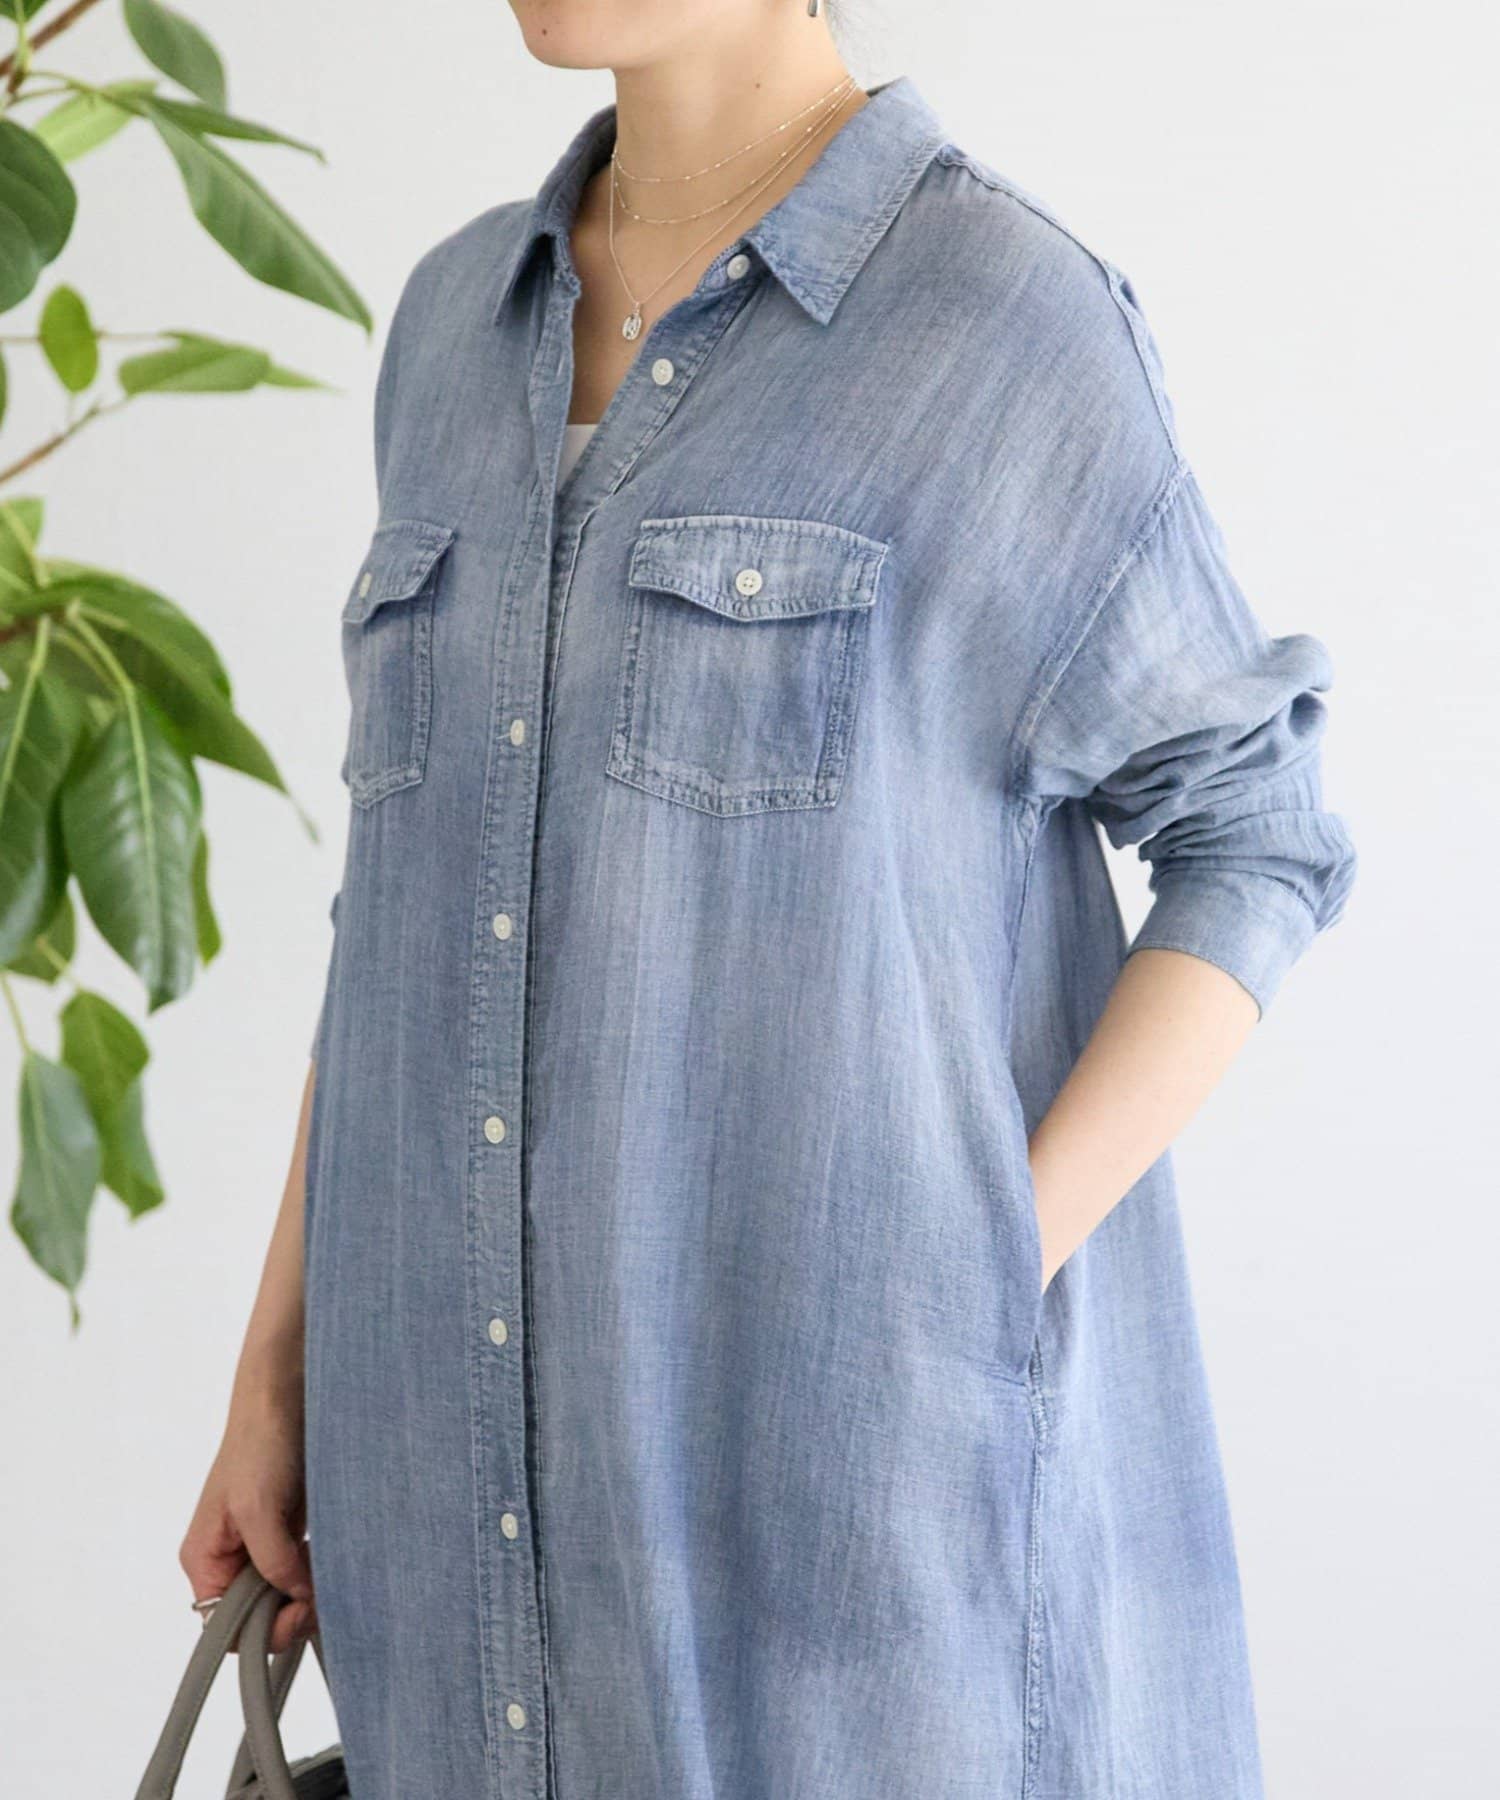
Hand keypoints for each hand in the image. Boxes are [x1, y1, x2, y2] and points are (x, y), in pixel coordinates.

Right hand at [179, 1364, 314, 1654]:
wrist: (287, 1394)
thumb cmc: (260, 1443)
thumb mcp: (259, 1508)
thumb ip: (273, 1561)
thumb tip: (300, 1598)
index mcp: (205, 1559)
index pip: (225, 1628)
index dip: (264, 1630)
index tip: (302, 1610)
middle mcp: (229, 1559)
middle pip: (258, 1617)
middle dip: (292, 1613)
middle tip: (326, 1597)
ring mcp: (261, 1545)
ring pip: (283, 1596)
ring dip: (310, 1594)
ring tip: (334, 1576)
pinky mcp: (289, 1530)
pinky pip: (302, 1570)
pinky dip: (319, 1573)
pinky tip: (336, 1560)